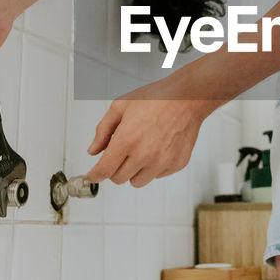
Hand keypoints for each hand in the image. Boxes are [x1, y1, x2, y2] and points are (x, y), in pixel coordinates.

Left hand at [84, 77, 213, 187]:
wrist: (188, 98)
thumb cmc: (156, 98)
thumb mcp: (120, 106)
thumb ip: (103, 130)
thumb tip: (94, 150)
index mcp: (127, 139)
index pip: (104, 170)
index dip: (94, 175)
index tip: (91, 176)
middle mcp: (145, 154)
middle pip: (118, 179)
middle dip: (115, 168)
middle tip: (120, 153)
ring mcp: (162, 161)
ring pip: (137, 182)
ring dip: (133, 171)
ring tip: (140, 150)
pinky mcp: (176, 164)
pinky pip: (157, 176)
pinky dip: (153, 167)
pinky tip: (157, 148)